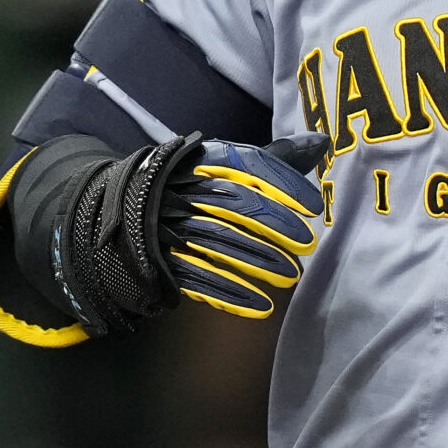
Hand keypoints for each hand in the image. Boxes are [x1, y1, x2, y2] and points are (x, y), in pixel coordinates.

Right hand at [161, 134, 328, 318]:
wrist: (126, 209)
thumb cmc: (195, 183)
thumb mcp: (229, 164)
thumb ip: (276, 158)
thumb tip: (321, 142)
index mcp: (203, 160)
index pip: (246, 163)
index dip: (281, 183)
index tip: (312, 206)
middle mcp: (184, 187)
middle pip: (234, 202)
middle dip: (273, 224)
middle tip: (306, 243)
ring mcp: (170, 224)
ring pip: (218, 240)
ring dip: (257, 260)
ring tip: (290, 276)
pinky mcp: (163, 259)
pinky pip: (198, 276)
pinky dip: (231, 294)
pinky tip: (261, 306)